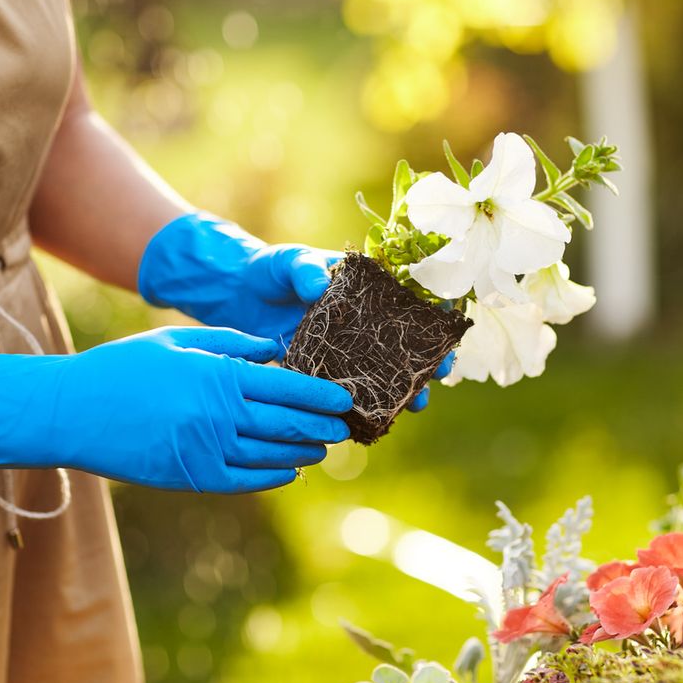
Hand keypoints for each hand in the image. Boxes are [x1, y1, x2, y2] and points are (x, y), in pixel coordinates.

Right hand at [0, 327, 352, 492]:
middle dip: (322, 425)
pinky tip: (290, 470)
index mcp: (217, 376)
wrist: (71, 412)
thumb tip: (274, 350)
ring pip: (271, 455)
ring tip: (325, 448)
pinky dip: (273, 476)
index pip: (286, 387)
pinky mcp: (191, 476)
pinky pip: (244, 480)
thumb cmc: (121, 368)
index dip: (320, 395)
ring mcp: (205, 450)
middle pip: (287, 424)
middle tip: (347, 426)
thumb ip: (230, 343)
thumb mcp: (175, 342)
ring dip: (304, 451)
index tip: (345, 398)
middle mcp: (218, 416)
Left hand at [137, 212, 452, 409]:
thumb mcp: (289, 262)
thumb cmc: (271, 270)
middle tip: (436, 378)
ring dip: (398, 391)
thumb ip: (304, 270)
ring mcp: (344, 354)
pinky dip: (358, 408)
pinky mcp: (320, 375)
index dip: (431, 322)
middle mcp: (362, 327)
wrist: (236, 295)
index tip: (445, 333)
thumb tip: (318, 286)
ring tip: (412, 407)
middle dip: (424, 364)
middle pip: (402, 347)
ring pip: (379, 375)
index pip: (408, 306)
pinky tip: (369, 420)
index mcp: (365, 293)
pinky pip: (344, 394)